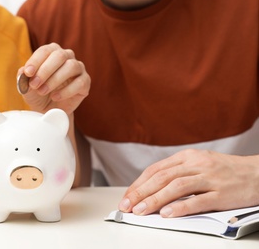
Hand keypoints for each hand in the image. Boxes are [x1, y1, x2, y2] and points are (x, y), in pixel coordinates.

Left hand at [19, 43, 89, 114]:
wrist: (49, 110)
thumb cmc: (38, 94)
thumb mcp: (27, 88)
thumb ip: (23, 79)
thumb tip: (22, 71)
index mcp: (52, 52)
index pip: (45, 51)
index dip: (35, 61)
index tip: (27, 73)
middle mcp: (67, 56)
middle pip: (59, 56)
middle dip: (45, 70)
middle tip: (34, 84)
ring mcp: (78, 68)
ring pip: (70, 67)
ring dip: (54, 80)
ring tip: (43, 91)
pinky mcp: (85, 81)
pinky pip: (79, 83)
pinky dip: (66, 91)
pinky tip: (55, 97)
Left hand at [118, 149, 258, 217]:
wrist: (258, 173)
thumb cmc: (225, 171)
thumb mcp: (199, 164)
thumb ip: (177, 172)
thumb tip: (150, 188)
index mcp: (188, 156)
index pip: (156, 169)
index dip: (139, 183)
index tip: (127, 196)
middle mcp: (197, 164)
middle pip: (163, 177)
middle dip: (141, 192)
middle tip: (127, 205)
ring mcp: (210, 178)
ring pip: (177, 187)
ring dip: (156, 200)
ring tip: (141, 211)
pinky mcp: (223, 194)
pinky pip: (199, 200)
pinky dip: (181, 207)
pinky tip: (167, 214)